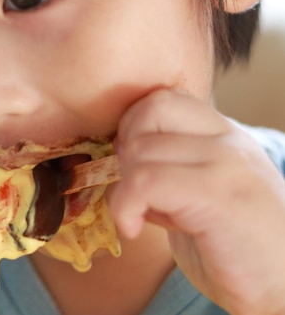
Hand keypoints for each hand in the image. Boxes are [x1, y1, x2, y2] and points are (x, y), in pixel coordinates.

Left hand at [110, 88, 284, 314]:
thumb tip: (119, 156)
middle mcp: (228, 140)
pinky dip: (125, 206)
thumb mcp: (197, 196)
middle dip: (126, 150)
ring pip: (141, 149)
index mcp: (223, 135)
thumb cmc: (234, 249)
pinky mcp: (219, 196)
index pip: (164, 98)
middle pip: (150, 111)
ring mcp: (226, 164)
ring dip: (125, 186)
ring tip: (142, 216)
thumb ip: (167, 169)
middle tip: (134, 189)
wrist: (282, 289)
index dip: (133, 127)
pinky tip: (134, 228)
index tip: (131, 166)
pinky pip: (146, 181)